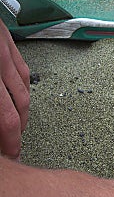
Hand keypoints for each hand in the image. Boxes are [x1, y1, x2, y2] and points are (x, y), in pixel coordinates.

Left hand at [0, 19, 29, 159]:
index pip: (4, 117)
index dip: (9, 141)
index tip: (10, 154)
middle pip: (18, 108)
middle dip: (15, 134)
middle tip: (12, 149)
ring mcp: (5, 52)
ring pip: (24, 93)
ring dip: (22, 116)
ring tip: (15, 130)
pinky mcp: (8, 42)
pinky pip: (23, 74)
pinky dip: (22, 93)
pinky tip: (19, 102)